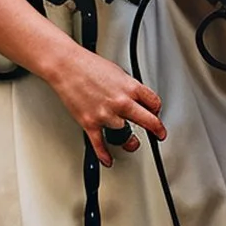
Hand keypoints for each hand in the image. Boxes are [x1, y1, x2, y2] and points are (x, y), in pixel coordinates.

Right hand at [42, 44, 165, 165]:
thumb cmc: (90, 66)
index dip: (157, 110)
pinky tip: (108, 160)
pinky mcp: (90, 123)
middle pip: (148, 121)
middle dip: (156, 130)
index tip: (156, 114)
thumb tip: (136, 99)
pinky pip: (99, 144)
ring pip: (124, 133)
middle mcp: (121, 102)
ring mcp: (106, 114)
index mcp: (131, 88)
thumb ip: (130, 88)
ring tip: (130, 142)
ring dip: (127, 139)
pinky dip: (104, 154)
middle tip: (160, 134)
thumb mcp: (119, 73)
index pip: (154, 103)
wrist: (66, 66)